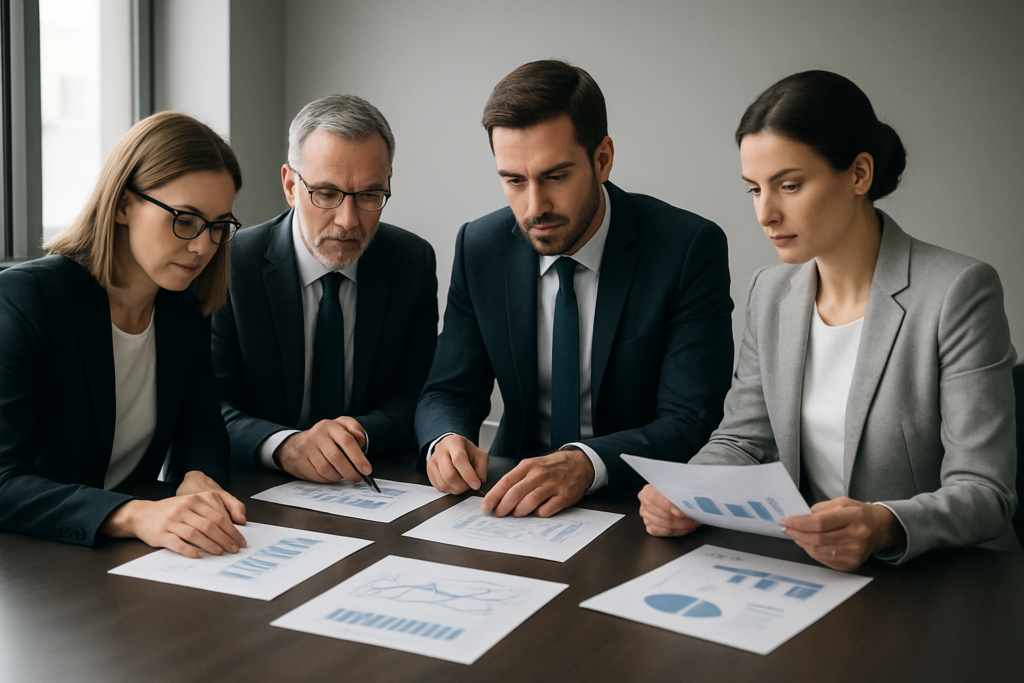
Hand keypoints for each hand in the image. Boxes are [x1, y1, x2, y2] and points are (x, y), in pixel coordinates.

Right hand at [101, 472, 247, 558]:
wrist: (142, 514)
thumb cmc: (173, 511)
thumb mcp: (193, 502)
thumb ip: (215, 508)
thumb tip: (239, 521)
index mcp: (195, 499)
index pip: (219, 516)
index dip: (232, 530)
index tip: (240, 541)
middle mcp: (184, 507)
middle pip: (210, 525)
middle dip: (225, 539)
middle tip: (234, 549)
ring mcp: (171, 520)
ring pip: (195, 533)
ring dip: (210, 545)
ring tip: (220, 552)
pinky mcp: (161, 533)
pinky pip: (178, 543)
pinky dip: (190, 550)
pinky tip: (199, 555)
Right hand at [274, 417, 369, 482]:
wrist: (296, 444)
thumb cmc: (326, 436)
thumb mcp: (342, 426)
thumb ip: (355, 430)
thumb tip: (361, 444)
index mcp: (330, 426)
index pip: (347, 441)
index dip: (358, 458)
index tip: (366, 469)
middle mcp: (316, 435)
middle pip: (336, 457)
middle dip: (350, 471)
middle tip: (358, 478)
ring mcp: (306, 449)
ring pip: (326, 469)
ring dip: (339, 476)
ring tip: (344, 475)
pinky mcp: (301, 462)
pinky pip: (317, 476)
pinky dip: (328, 479)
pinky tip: (332, 475)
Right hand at [426, 434, 487, 493]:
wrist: (451, 447)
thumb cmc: (466, 451)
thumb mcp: (479, 455)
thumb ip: (481, 469)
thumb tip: (478, 483)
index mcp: (454, 442)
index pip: (459, 459)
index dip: (468, 475)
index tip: (476, 485)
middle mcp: (440, 450)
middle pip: (449, 474)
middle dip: (462, 486)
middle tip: (470, 486)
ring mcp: (432, 461)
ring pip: (443, 483)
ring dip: (456, 490)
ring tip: (463, 485)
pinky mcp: (429, 471)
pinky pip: (439, 486)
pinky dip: (449, 490)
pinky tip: (455, 484)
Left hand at [481, 449, 593, 517]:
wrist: (579, 463)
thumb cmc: (551, 467)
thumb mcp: (533, 465)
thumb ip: (517, 479)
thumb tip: (499, 498)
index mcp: (528, 466)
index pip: (506, 481)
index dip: (494, 496)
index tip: (486, 507)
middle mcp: (539, 474)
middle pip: (515, 493)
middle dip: (503, 507)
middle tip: (498, 514)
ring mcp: (553, 485)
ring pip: (530, 502)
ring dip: (520, 511)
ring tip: (517, 514)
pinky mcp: (564, 496)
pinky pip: (547, 510)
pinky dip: (538, 514)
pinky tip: (537, 512)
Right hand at [638, 484, 701, 535]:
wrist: (667, 496)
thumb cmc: (672, 490)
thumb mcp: (673, 485)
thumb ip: (677, 491)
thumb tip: (687, 500)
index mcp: (647, 492)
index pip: (655, 499)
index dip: (669, 506)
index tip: (682, 512)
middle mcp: (645, 505)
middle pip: (664, 515)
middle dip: (682, 519)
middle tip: (695, 516)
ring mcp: (647, 518)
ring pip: (666, 526)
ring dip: (684, 525)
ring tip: (694, 521)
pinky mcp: (651, 528)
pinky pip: (666, 533)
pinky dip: (680, 531)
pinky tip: (688, 527)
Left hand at [781, 497, 905, 570]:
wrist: (880, 529)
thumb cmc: (858, 514)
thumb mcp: (841, 502)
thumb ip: (819, 509)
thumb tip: (798, 517)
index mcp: (854, 516)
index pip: (820, 522)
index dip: (799, 523)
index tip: (786, 520)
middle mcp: (857, 536)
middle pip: (818, 538)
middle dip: (797, 533)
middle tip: (787, 528)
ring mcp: (855, 552)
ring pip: (819, 551)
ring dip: (802, 543)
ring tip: (795, 535)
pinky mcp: (852, 564)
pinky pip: (825, 560)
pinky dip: (812, 551)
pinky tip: (808, 543)